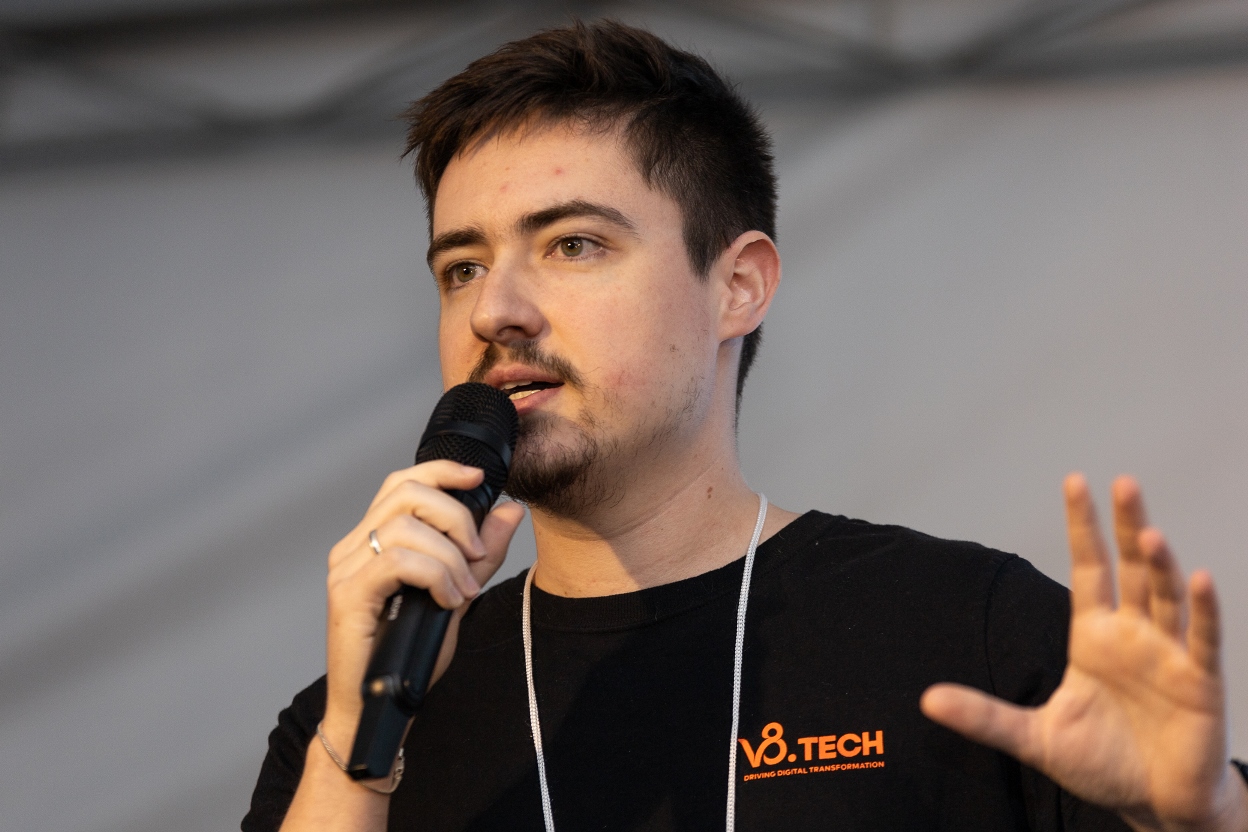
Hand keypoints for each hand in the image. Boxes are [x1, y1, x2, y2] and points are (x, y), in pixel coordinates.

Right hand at [321, 460, 524, 739]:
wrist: (378, 709)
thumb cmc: (409, 656)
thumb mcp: (456, 595)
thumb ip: (480, 555)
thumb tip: (509, 510)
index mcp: (372, 541)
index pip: (401, 483)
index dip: (440, 470)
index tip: (479, 477)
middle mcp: (353, 548)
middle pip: (405, 493)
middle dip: (455, 515)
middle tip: (476, 554)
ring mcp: (346, 569)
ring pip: (404, 527)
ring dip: (448, 556)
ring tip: (463, 590)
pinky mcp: (348, 594)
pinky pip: (397, 561)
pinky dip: (434, 574)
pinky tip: (447, 600)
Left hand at [921, 474, 1247, 831]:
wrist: (1154, 806)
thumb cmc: (1102, 763)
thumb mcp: (1034, 738)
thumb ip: (984, 716)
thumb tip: (926, 700)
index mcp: (1094, 636)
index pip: (1089, 568)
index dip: (1083, 527)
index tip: (1075, 481)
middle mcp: (1133, 636)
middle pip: (1131, 569)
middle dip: (1127, 526)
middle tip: (1123, 483)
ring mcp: (1168, 656)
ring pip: (1166, 597)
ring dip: (1160, 565)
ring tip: (1149, 532)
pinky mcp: (1200, 683)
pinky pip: (1203, 639)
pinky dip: (1203, 610)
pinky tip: (1200, 578)